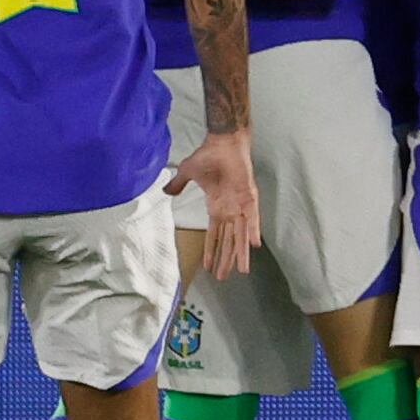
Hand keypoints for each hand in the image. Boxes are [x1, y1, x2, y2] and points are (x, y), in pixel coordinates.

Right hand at [166, 129, 258, 279]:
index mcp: (216, 207)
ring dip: (239, 253)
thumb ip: (178, 184)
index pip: (213, 235)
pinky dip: (253, 230)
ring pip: (240, 235)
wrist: (223, 142)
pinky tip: (253, 245)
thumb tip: (165, 191)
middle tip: (223, 277)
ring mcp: (240, 205)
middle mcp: (229, 210)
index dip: (211, 251)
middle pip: (227, 241)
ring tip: (241, 271)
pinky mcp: (249, 197)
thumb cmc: (208, 155)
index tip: (208, 267)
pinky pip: (252, 217)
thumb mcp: (187, 172)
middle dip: (225, 259)